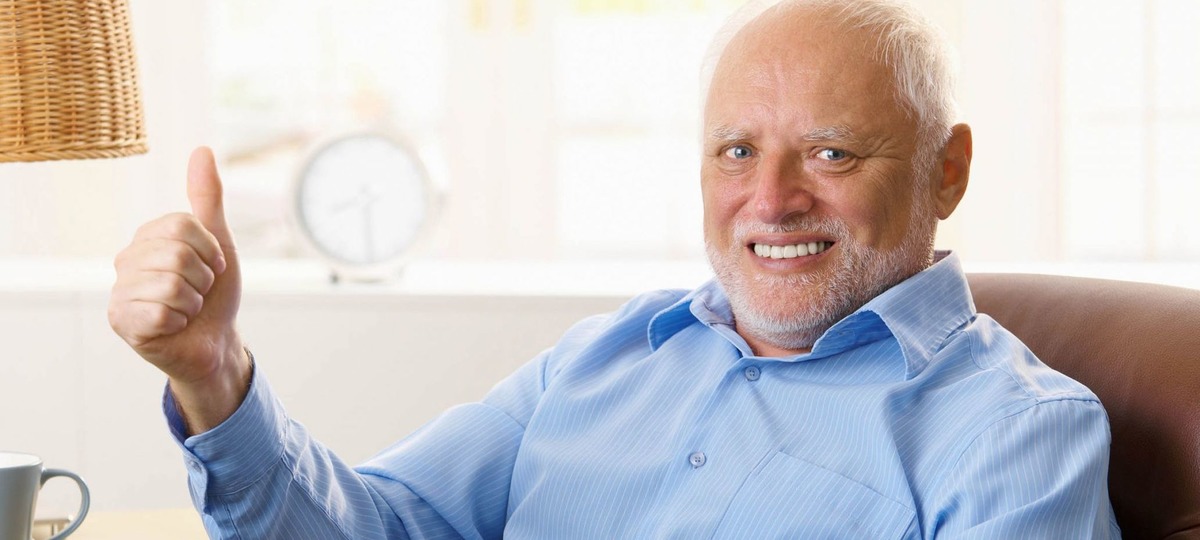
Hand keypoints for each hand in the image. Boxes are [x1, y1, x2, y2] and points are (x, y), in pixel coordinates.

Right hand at [108, 147, 249, 432]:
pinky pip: (160, 312)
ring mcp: (120, 290)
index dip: (210, 250)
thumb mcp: (218, 241)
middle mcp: (126, 260)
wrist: (215, 341)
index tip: (212, 267)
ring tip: (187, 308)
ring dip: (193, 301)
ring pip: (170, 284)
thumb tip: (201, 149)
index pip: (183, 225)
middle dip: (203, 278)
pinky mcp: (121, 321)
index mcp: (147, 237)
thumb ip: (207, 198)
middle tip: (199, 292)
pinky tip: (173, 325)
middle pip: (177, 254)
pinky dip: (180, 321)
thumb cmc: (214, 293)